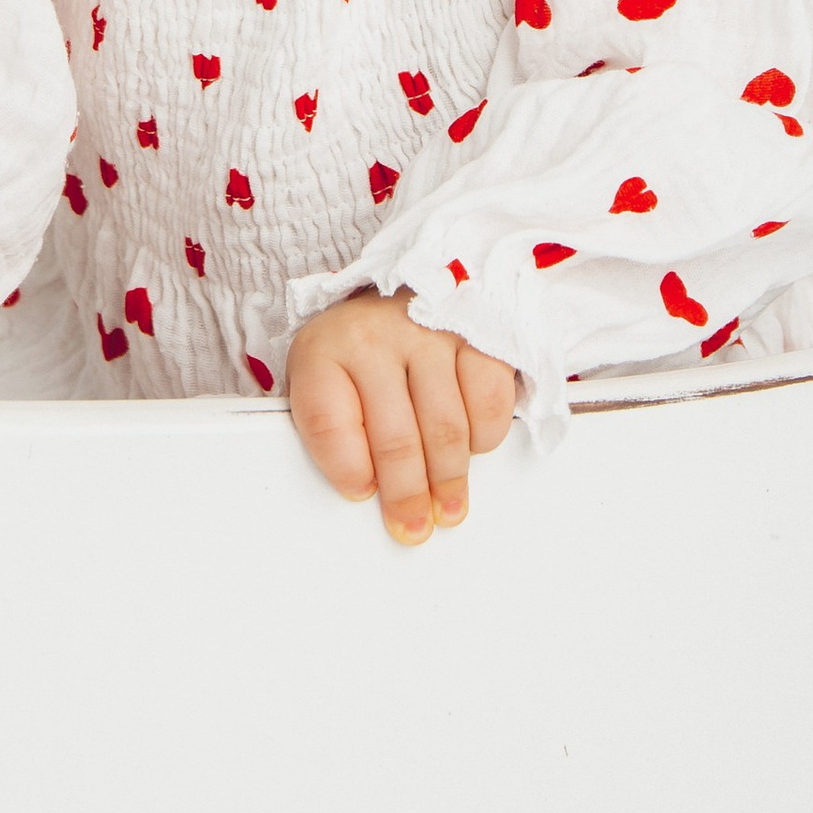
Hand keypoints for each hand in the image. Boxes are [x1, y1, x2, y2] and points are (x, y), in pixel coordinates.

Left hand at [285, 289, 517, 543]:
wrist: (410, 286)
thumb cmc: (364, 349)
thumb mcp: (326, 377)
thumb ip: (333, 427)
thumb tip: (364, 489)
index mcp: (323, 349)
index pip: (327, 420)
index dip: (345, 467)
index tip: (361, 493)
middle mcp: (375, 335)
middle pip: (394, 438)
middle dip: (407, 495)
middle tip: (413, 526)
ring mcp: (430, 331)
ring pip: (445, 428)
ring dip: (449, 480)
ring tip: (448, 506)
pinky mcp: (478, 333)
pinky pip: (489, 402)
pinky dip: (484, 437)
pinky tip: (472, 447)